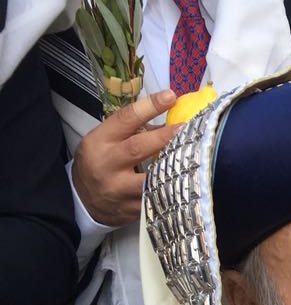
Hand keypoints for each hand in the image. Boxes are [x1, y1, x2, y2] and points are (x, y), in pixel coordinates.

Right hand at [71, 88, 179, 227]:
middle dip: (165, 137)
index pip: (125, 119)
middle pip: (138, 148)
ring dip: (172, 168)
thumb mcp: (104, 140)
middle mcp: (107, 165)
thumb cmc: (98, 162)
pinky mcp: (130, 209)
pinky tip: (186, 182)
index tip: (170, 96)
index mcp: (100, 141)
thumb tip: (168, 121)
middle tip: (187, 127)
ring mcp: (118, 189)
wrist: (82, 199)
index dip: (149, 107)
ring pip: (150, 179)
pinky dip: (171, 189)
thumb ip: (130, 131)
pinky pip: (155, 198)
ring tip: (193, 157)